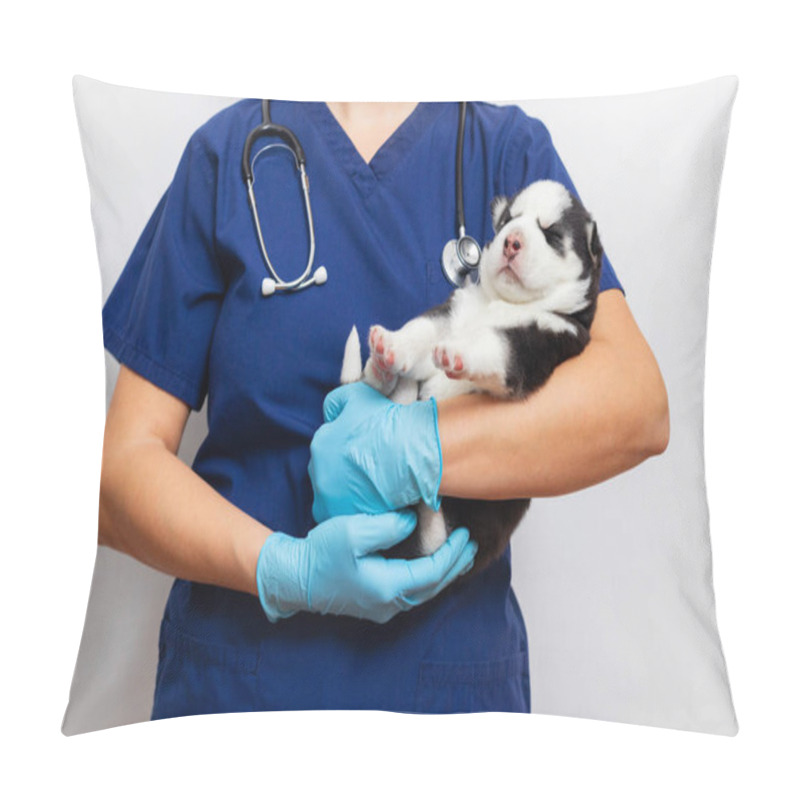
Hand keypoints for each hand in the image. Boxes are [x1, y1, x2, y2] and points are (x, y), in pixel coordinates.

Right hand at [256, 511, 476, 623]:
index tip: (466, 534)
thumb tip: (413, 523)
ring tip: (458, 555)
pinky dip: (427, 578)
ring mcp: (381, 609)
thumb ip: (388, 526)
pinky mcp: (373, 605)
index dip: (453, 554)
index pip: (434, 572)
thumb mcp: (354, 532)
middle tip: (472, 545)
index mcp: (388, 587)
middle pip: (433, 587)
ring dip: (443, 573)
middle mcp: (390, 605)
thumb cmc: (320, 553)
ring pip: (423, 593)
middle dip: (455, 565)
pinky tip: (431, 566)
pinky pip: (411, 593)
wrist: (293, 578)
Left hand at [308, 382, 441, 522]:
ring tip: (379, 489)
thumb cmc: (387, 423)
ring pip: (338, 497)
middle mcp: (318, 471)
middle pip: (330, 473)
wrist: (411, 452)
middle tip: (373, 470)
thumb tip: (330, 413)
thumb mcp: (358, 396)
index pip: (328, 447)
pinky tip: (380, 505)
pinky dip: (361, 512)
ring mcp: (329, 497)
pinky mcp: (345, 518)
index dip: (348, 450)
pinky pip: (349, 518)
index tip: (367, 452)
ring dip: (352, 494)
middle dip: (346, 472)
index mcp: (320, 443)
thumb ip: (336, 402)